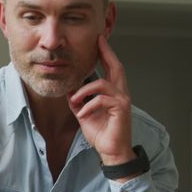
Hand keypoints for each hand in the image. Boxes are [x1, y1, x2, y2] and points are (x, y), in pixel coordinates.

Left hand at [67, 35, 133, 165]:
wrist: (111, 151)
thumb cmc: (102, 133)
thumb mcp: (84, 113)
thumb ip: (78, 100)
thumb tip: (68, 89)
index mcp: (113, 92)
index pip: (111, 68)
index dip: (105, 53)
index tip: (98, 40)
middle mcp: (121, 93)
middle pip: (116, 66)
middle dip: (106, 52)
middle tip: (98, 41)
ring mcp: (123, 100)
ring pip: (103, 83)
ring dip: (84, 90)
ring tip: (74, 100)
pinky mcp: (121, 109)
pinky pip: (101, 100)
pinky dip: (88, 106)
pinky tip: (82, 115)